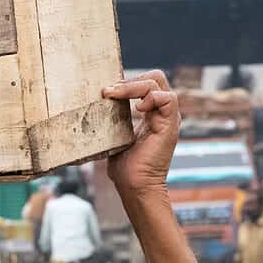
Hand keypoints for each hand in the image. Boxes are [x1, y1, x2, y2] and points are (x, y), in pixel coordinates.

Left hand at [103, 70, 180, 193]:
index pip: (145, 83)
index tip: (106, 91)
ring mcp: (167, 118)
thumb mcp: (114, 136)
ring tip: (115, 95)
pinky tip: (137, 109)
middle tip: (109, 91)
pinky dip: (151, 98)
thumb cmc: (124, 166)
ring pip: (158, 84)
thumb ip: (111, 119)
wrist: (134, 185)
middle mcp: (162, 112)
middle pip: (154, 77)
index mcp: (151, 113)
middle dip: (130, 80)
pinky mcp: (170, 126)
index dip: (126, 81)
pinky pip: (168, 99)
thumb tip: (92, 107)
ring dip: (133, 86)